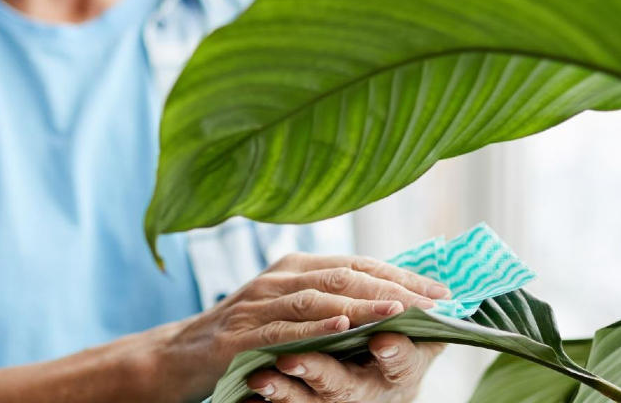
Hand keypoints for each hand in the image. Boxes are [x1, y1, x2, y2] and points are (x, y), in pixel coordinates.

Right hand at [158, 253, 449, 399]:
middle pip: (345, 274)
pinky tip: (345, 327)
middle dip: (394, 286)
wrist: (179, 356)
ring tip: (400, 309)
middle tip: (434, 300)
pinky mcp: (242, 334)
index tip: (442, 289)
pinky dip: (317, 326)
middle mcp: (279, 276)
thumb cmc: (243, 333)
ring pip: (319, 297)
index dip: (401, 273)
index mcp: (296, 266)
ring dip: (363, 302)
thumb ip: (327, 298)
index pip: (357, 263)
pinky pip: (285, 328)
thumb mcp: (286, 307)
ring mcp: (259, 303)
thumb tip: (388, 299)